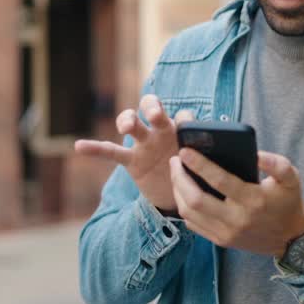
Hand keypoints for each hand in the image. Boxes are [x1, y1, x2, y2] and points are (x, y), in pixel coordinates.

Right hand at [74, 95, 195, 211]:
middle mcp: (161, 131)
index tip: (190, 129)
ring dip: (127, 120)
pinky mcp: (132, 161)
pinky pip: (111, 152)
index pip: (184, 115)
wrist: (177, 196)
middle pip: (152, 107)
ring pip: (132, 124)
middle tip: (153, 115)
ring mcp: (144, 144)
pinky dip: (95, 149)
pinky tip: (79, 146)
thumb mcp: (203, 165)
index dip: (186, 119)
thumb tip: (224, 154)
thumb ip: (207, 156)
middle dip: (151, 107)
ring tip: (126, 127)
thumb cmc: (193, 174)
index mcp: (181, 129)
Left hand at [169, 148, 303, 256]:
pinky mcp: (221, 240)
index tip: (185, 151)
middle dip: (179, 177)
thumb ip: (276, 163)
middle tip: (175, 160)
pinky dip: (184, 207)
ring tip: (176, 174)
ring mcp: (226, 233)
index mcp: (253, 200)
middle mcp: (237, 219)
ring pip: (189, 213)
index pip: (219, 181)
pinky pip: (193, 224)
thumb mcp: (291, 178)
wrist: (291, 238)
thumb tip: (255, 154)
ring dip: (177, 191)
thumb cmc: (288, 202)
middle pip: (195, 199)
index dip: (199, 165)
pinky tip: (183, 192)